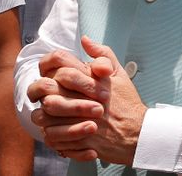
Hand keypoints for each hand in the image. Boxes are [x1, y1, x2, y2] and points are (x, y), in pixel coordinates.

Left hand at [39, 36, 147, 165]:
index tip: (52, 77)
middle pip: (50, 93)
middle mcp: (85, 101)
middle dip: (43, 93)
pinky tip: (54, 129)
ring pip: (47, 117)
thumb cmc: (126, 102)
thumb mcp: (119, 73)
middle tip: (44, 94)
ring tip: (46, 113)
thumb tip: (85, 39)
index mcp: (92, 82)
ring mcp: (82, 122)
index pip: (62, 72)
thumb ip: (102, 53)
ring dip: (43, 115)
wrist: (138, 132)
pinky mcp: (81, 141)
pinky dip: (50, 134)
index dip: (51, 72)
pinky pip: (54, 138)